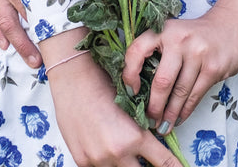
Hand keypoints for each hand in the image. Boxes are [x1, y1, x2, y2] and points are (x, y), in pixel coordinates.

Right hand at [44, 46, 182, 166]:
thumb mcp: (132, 106)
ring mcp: (98, 160)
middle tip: (148, 157)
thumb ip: (142, 129)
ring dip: (126, 163)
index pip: (163, 162)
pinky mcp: (83, 161)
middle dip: (147, 166)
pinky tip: (105, 146)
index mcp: (135, 137)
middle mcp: (118, 153)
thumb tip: (154, 140)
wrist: (74, 79)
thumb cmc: (104, 84)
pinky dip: (107, 161)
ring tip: (123, 145)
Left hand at [122, 0, 237, 132]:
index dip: (129, 74)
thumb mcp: (174, 33)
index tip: (131, 92)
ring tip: (163, 126)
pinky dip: (185, 110)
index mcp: (164, 29)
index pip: (137, 51)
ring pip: (179, 92)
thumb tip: (139, 89)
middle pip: (162, 81)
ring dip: (170, 114)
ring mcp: (198, 53)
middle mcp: (180, 39)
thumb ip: (158, 53)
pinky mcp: (213, 67)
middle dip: (154, 106)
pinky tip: (179, 118)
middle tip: (149, 120)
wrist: (232, 25)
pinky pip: (195, 95)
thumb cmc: (196, 35)